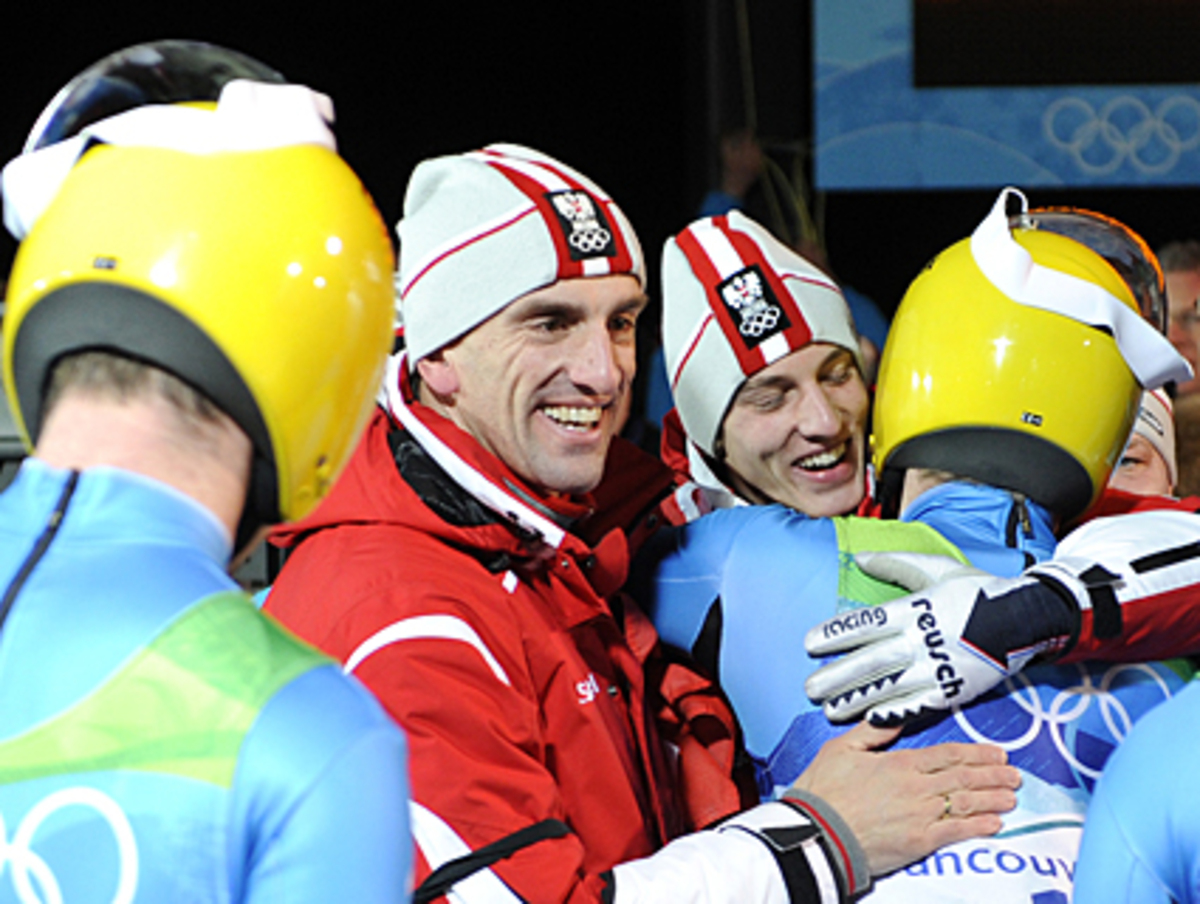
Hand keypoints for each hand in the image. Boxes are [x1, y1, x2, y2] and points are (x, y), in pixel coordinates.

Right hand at [786, 722, 1020, 875]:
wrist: (818, 831)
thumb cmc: (825, 791)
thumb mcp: (842, 748)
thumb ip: (872, 732)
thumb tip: (894, 721)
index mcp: (900, 763)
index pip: (948, 754)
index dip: (977, 753)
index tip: (997, 754)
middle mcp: (916, 787)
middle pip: (963, 777)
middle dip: (993, 775)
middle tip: (1014, 775)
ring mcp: (920, 815)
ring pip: (966, 802)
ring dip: (992, 799)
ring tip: (1011, 797)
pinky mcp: (919, 841)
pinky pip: (956, 831)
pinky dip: (978, 826)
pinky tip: (994, 823)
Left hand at [804, 551, 1077, 724]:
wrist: (1026, 618)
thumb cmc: (977, 590)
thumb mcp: (936, 568)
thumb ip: (895, 565)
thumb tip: (858, 558)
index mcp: (916, 609)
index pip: (865, 624)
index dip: (835, 635)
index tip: (809, 645)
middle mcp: (922, 640)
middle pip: (870, 662)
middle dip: (836, 677)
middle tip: (808, 688)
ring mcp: (938, 668)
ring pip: (889, 687)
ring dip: (856, 700)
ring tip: (829, 710)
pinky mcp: (954, 691)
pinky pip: (917, 705)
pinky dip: (892, 714)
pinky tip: (869, 720)